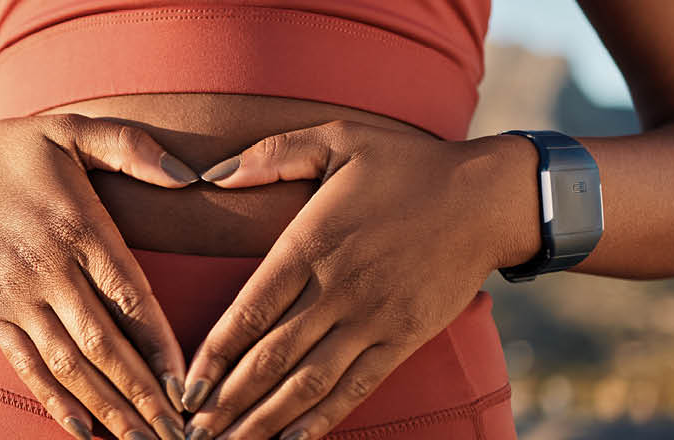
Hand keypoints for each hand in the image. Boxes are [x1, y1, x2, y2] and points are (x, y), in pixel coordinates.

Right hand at [0, 114, 200, 439]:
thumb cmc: (15, 150)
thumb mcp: (72, 130)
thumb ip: (131, 146)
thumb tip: (189, 174)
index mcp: (79, 225)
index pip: (129, 295)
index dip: (160, 343)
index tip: (190, 382)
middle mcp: (48, 268)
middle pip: (103, 343)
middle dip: (143, 394)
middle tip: (180, 432)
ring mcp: (16, 296)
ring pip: (68, 364)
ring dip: (108, 408)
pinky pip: (28, 366)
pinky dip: (57, 402)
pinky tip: (86, 432)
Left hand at [178, 121, 536, 438]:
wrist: (487, 196)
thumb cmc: (407, 163)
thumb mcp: (336, 138)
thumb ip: (270, 155)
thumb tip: (212, 174)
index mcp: (310, 244)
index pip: (249, 311)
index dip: (214, 355)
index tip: (185, 386)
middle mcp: (336, 289)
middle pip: (270, 358)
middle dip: (227, 400)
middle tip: (191, 430)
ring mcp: (371, 319)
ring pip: (307, 383)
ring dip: (263, 420)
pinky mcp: (403, 338)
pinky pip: (355, 388)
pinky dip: (321, 420)